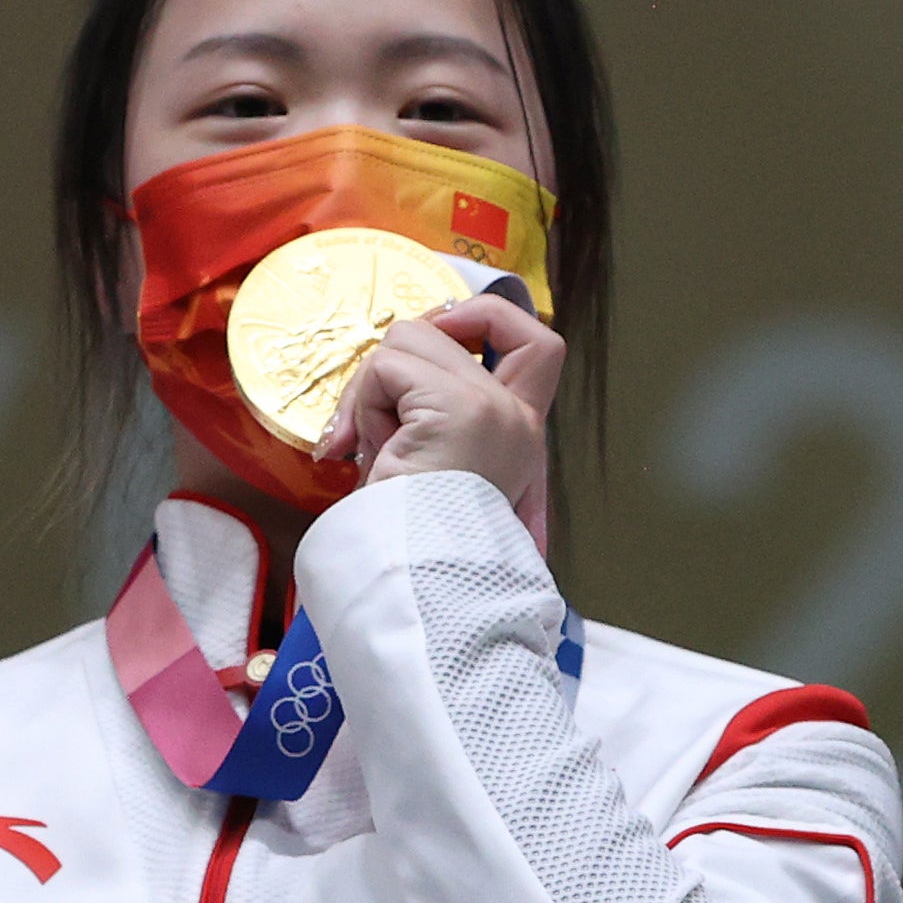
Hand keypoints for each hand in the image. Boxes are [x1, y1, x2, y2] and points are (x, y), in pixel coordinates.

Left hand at [321, 296, 565, 543]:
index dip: (486, 315)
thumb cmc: (414, 542)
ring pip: (407, 339)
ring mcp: (491, 407)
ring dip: (373, 391)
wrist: (421, 586)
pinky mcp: (458, 407)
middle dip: (398, 357)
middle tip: (378, 408)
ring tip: (378, 449)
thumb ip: (428, 420)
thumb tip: (387, 375)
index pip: (538, 342)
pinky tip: (372, 451)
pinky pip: (386, 368)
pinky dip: (364, 406)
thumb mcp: (431, 469)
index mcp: (521, 432)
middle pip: (452, 325)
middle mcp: (516, 414)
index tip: (443, 331)